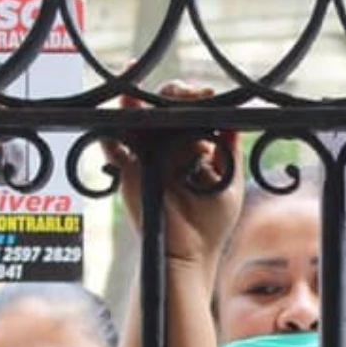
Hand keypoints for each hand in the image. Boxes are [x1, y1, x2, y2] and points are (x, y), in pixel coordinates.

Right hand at [101, 74, 243, 266]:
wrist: (190, 253)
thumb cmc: (212, 222)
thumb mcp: (229, 179)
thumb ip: (229, 149)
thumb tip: (233, 119)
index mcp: (190, 146)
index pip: (189, 112)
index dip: (197, 98)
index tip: (209, 95)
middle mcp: (165, 148)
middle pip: (162, 107)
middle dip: (174, 93)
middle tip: (189, 94)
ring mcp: (144, 157)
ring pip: (137, 118)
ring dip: (140, 100)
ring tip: (154, 94)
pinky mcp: (126, 170)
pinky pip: (112, 143)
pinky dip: (111, 127)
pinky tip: (122, 109)